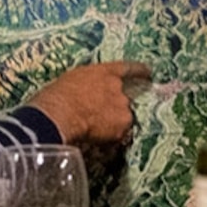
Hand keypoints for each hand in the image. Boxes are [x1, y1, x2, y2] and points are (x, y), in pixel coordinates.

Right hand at [27, 59, 151, 146]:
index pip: (128, 68)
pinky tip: (96, 138)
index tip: (148, 72)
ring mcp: (122, 108)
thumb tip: (87, 92)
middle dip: (115, 106)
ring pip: (123, 117)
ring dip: (113, 123)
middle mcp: (118, 88)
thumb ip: (87, 83)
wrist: (59, 114)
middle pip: (125, 98)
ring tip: (93, 129)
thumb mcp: (72, 81)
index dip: (140, 70)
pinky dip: (111, 137)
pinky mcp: (121, 127)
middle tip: (99, 115)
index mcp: (105, 72)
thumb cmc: (57, 96)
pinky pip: (119, 133)